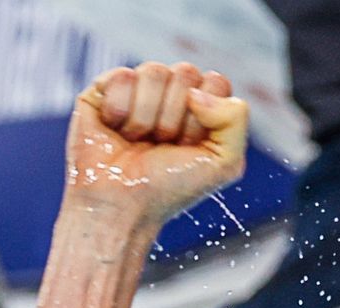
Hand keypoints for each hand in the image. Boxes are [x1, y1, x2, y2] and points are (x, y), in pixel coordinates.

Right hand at [65, 63, 247, 231]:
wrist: (122, 205)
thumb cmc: (172, 187)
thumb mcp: (224, 163)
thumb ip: (235, 120)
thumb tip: (196, 92)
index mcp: (203, 107)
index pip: (216, 81)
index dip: (206, 116)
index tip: (191, 146)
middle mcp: (171, 94)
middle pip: (186, 72)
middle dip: (176, 117)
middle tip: (163, 145)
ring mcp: (138, 89)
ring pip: (154, 71)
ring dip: (147, 117)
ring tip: (138, 141)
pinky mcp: (104, 88)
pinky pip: (122, 76)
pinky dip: (120, 110)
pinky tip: (115, 129)